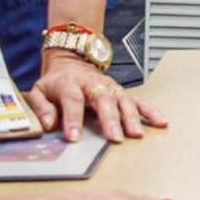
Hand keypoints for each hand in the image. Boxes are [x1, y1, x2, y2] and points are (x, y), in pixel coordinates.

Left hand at [27, 52, 168, 142]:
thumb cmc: (56, 82)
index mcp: (69, 84)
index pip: (72, 100)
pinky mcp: (120, 91)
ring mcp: (109, 86)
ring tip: (136, 134)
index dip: (72, 119)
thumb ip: (41, 107)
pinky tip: (160, 122)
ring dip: (131, 117)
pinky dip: (149, 111)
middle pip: (103, 99)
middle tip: (115, 137)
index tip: (74, 138)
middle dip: (110, 119)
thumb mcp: (39, 91)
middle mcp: (92, 83)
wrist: (70, 61)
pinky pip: (137, 100)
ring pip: (122, 99)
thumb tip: (49, 124)